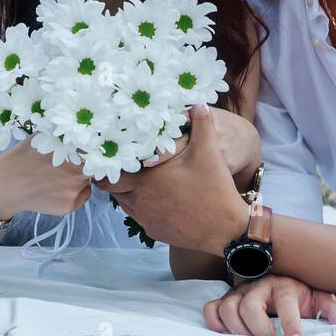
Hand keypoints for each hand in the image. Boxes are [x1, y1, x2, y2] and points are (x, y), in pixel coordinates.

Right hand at [0, 138, 90, 218]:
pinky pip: (83, 195)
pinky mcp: (69, 206)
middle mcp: (78, 170)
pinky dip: (77, 191)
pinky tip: (58, 186)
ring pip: (88, 180)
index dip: (93, 147)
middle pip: (95, 164)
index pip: (97, 148)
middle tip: (73, 161)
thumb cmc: (22, 157)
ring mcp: (74, 190)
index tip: (89, 146)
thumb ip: (64, 132)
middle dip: (88, 162)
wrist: (5, 185)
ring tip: (60, 174)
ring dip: (81, 176)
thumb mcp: (43, 136)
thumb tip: (82, 124)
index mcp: (74, 150)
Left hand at [94, 103, 249, 253]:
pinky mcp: (156, 232)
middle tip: (125, 166)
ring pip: (126, 204)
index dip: (109, 165)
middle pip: (114, 190)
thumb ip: (201, 124)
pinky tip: (159, 198)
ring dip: (130, 192)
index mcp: (146, 180)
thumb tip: (199, 103)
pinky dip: (143, 207)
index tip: (111, 157)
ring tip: (143, 180)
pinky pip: (140, 218)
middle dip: (118, 178)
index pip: (110, 175)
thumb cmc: (215, 188)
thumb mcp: (210, 150)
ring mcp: (147, 220)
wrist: (226, 229)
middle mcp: (140, 202)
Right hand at [203, 274, 335, 335]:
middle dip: (259, 330)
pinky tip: (229, 333)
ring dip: (237, 329)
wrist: (279, 274)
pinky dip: (216, 323)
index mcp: (283, 284)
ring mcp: (239, 292)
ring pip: (227, 308)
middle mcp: (258, 286)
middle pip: (249, 307)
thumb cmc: (299, 292)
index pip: (284, 300)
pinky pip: (211, 310)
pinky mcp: (225, 299)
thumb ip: (330, 307)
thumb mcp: (317, 296)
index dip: (290, 321)